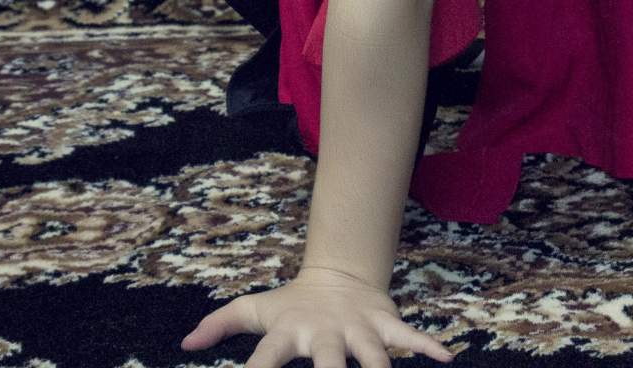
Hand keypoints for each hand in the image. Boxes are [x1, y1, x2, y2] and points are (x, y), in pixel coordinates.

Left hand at [181, 265, 453, 365]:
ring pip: (374, 355)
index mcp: (289, 333)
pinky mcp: (385, 323)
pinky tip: (446, 358)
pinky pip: (409, 337)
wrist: (339, 274)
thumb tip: (185, 344)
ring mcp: (358, 327)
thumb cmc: (290, 306)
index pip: (266, 359)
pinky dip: (427, 346)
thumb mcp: (255, 310)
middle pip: (328, 361)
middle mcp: (324, 332)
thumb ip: (220, 324)